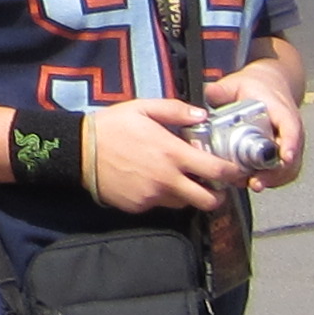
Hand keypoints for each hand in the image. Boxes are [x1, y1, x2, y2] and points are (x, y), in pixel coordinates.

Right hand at [85, 97, 239, 213]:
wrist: (79, 150)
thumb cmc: (113, 126)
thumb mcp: (143, 108)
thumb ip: (176, 110)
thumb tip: (202, 115)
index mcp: (173, 153)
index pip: (216, 171)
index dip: (231, 174)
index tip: (235, 172)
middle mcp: (167, 179)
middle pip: (208, 200)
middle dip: (217, 195)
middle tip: (214, 185)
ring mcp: (153, 196)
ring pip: (185, 204)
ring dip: (189, 195)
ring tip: (181, 180)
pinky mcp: (139, 206)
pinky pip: (160, 205)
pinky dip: (162, 196)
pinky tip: (152, 182)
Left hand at [203, 68, 306, 189]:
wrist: (269, 87)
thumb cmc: (256, 87)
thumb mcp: (237, 84)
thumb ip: (222, 90)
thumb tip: (209, 94)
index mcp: (282, 111)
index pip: (292, 129)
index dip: (291, 144)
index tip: (286, 157)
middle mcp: (291, 131)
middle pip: (291, 157)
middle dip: (275, 172)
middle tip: (256, 181)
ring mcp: (289, 145)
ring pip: (288, 169)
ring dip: (272, 180)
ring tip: (252, 184)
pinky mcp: (282, 156)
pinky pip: (282, 173)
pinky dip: (270, 180)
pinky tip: (252, 182)